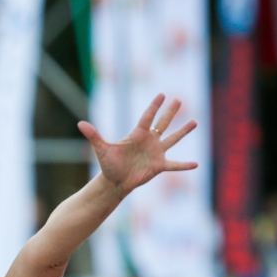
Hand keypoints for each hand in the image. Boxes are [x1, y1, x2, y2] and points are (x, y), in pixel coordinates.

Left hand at [77, 95, 196, 197]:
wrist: (115, 181)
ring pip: (172, 139)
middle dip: (170, 112)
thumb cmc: (109, 165)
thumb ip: (94, 135)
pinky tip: (196, 164)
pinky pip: (174, 165)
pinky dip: (184, 165)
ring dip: (183, 131)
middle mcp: (149, 141)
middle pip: (162, 123)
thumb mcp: (102, 149)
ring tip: (194, 122)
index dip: (154, 106)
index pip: (147, 117)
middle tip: (179, 100)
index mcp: (137, 134)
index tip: (162, 95)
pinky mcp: (159, 166)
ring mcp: (155, 153)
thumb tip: (80, 124)